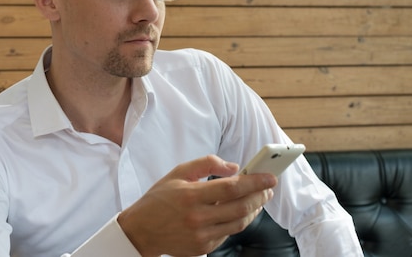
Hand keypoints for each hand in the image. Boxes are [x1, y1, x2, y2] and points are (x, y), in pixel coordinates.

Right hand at [117, 155, 276, 256]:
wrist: (141, 230)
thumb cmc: (160, 198)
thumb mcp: (178, 173)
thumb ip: (206, 164)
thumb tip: (233, 167)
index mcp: (191, 195)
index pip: (231, 188)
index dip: (254, 182)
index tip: (269, 177)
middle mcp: (197, 218)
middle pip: (241, 207)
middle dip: (260, 196)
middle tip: (268, 187)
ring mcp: (201, 236)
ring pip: (239, 223)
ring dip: (253, 210)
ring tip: (258, 199)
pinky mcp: (203, 248)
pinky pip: (228, 233)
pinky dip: (238, 221)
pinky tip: (240, 211)